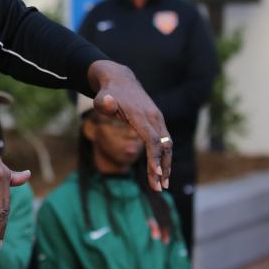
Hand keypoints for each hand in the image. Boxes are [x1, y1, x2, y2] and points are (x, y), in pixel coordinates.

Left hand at [89, 61, 171, 191]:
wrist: (120, 79)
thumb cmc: (107, 93)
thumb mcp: (101, 98)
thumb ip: (103, 103)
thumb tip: (107, 102)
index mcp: (140, 115)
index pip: (151, 140)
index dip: (154, 158)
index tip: (156, 174)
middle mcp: (153, 117)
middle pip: (163, 146)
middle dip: (162, 168)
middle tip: (159, 188)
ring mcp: (158, 119)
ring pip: (167, 145)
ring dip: (167, 165)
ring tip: (162, 184)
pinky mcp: (158, 121)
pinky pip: (165, 141)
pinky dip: (165, 156)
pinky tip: (162, 170)